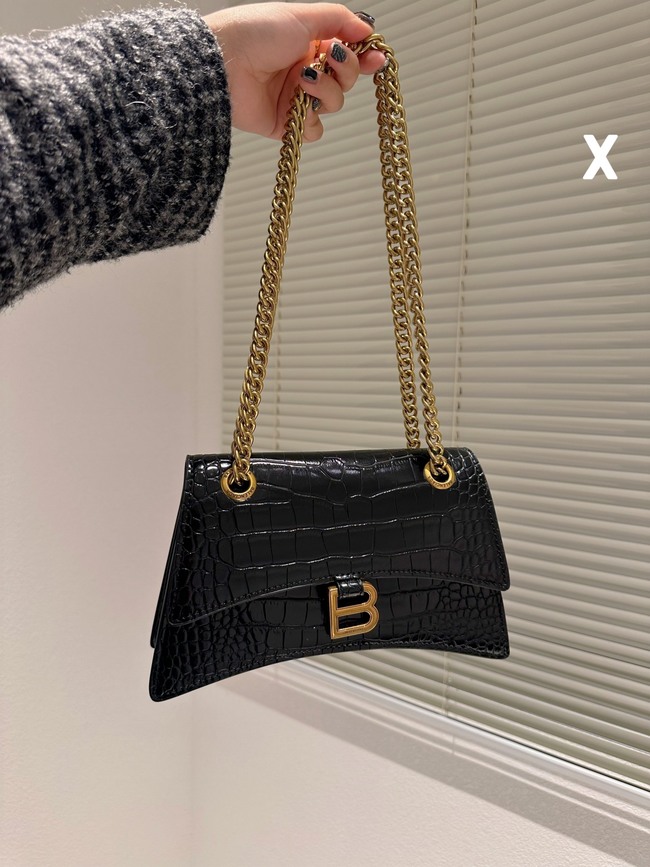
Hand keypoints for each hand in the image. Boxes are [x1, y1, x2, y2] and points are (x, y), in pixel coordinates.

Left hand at [203, 3, 385, 141]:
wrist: (224, 63)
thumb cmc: (256, 32)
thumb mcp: (302, 16)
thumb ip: (340, 20)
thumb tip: (368, 30)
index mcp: (308, 43)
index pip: (346, 54)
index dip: (364, 59)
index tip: (377, 60)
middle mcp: (304, 71)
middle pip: (345, 81)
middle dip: (344, 72)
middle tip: (327, 61)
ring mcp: (294, 98)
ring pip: (333, 105)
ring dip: (325, 92)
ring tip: (302, 80)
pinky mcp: (284, 124)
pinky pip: (313, 130)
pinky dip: (310, 120)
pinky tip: (298, 107)